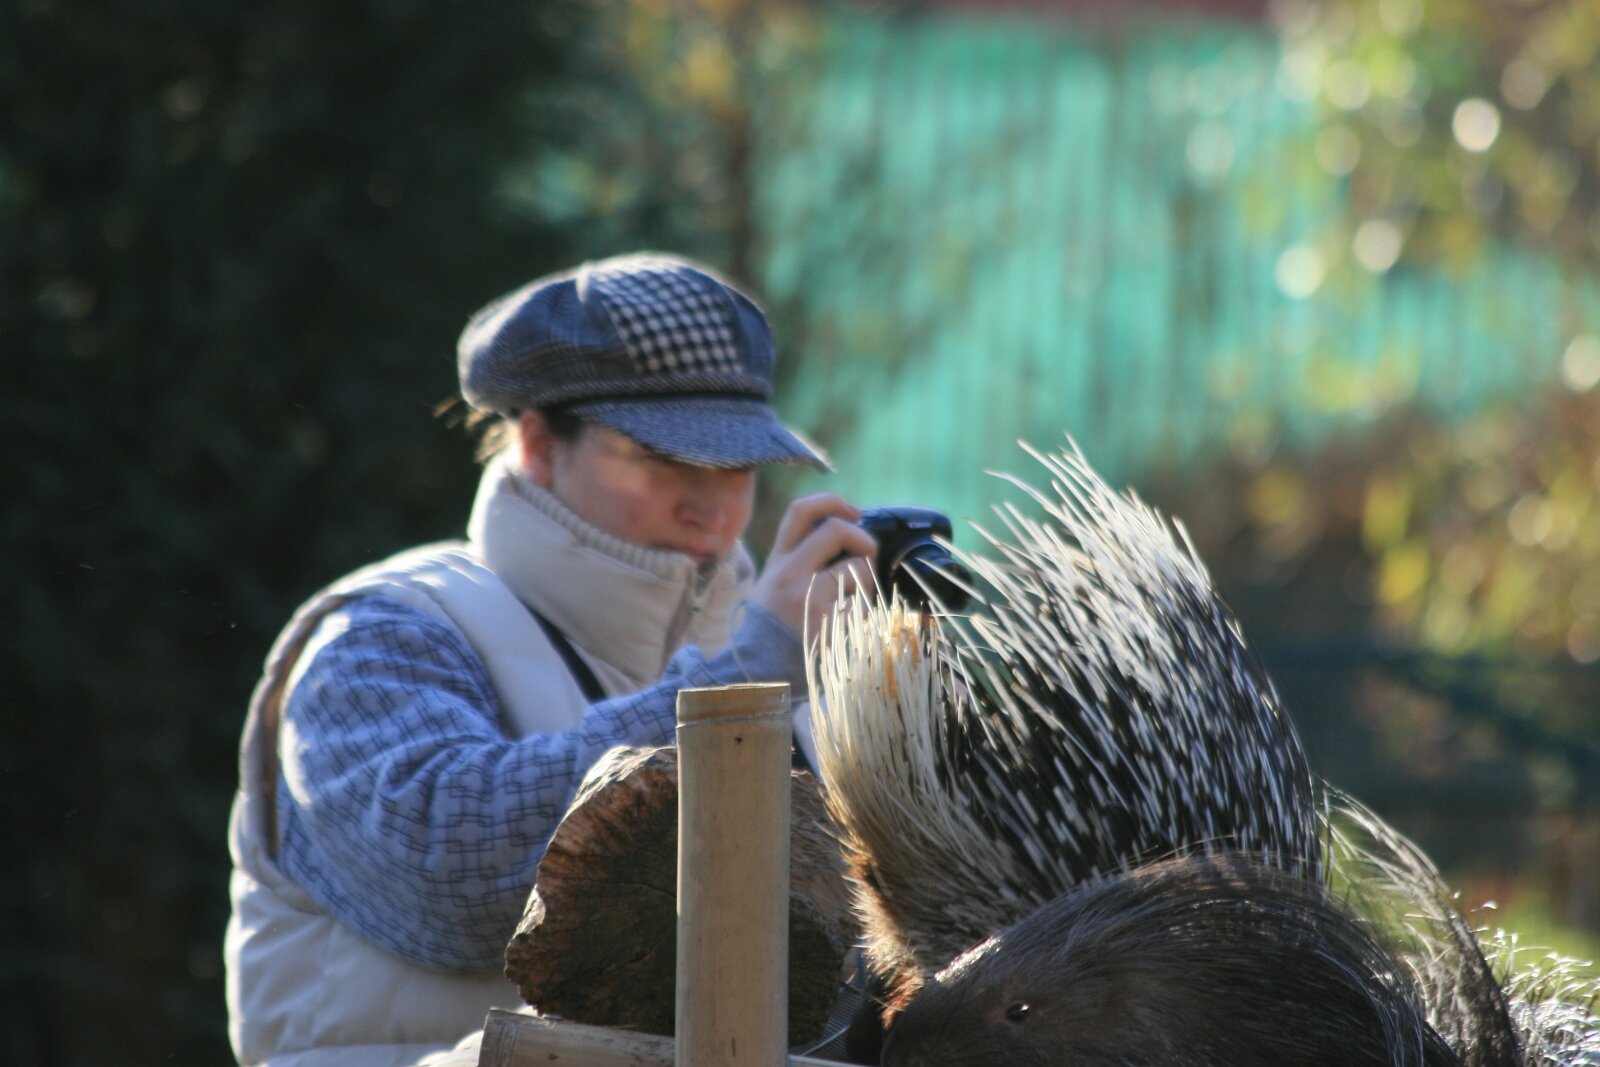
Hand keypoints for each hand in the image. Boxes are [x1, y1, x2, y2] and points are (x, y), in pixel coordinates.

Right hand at [751, 494, 877, 641]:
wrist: (760, 672)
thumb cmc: (774, 626)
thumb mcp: (774, 582)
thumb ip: (801, 556)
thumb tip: (850, 531)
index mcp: (778, 561)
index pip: (800, 511)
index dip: (832, 502)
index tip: (854, 511)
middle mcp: (790, 574)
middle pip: (837, 529)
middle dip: (863, 540)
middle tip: (866, 558)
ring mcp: (809, 598)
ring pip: (859, 568)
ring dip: (866, 584)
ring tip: (851, 602)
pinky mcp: (829, 623)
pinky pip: (865, 604)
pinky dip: (864, 612)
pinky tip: (847, 625)